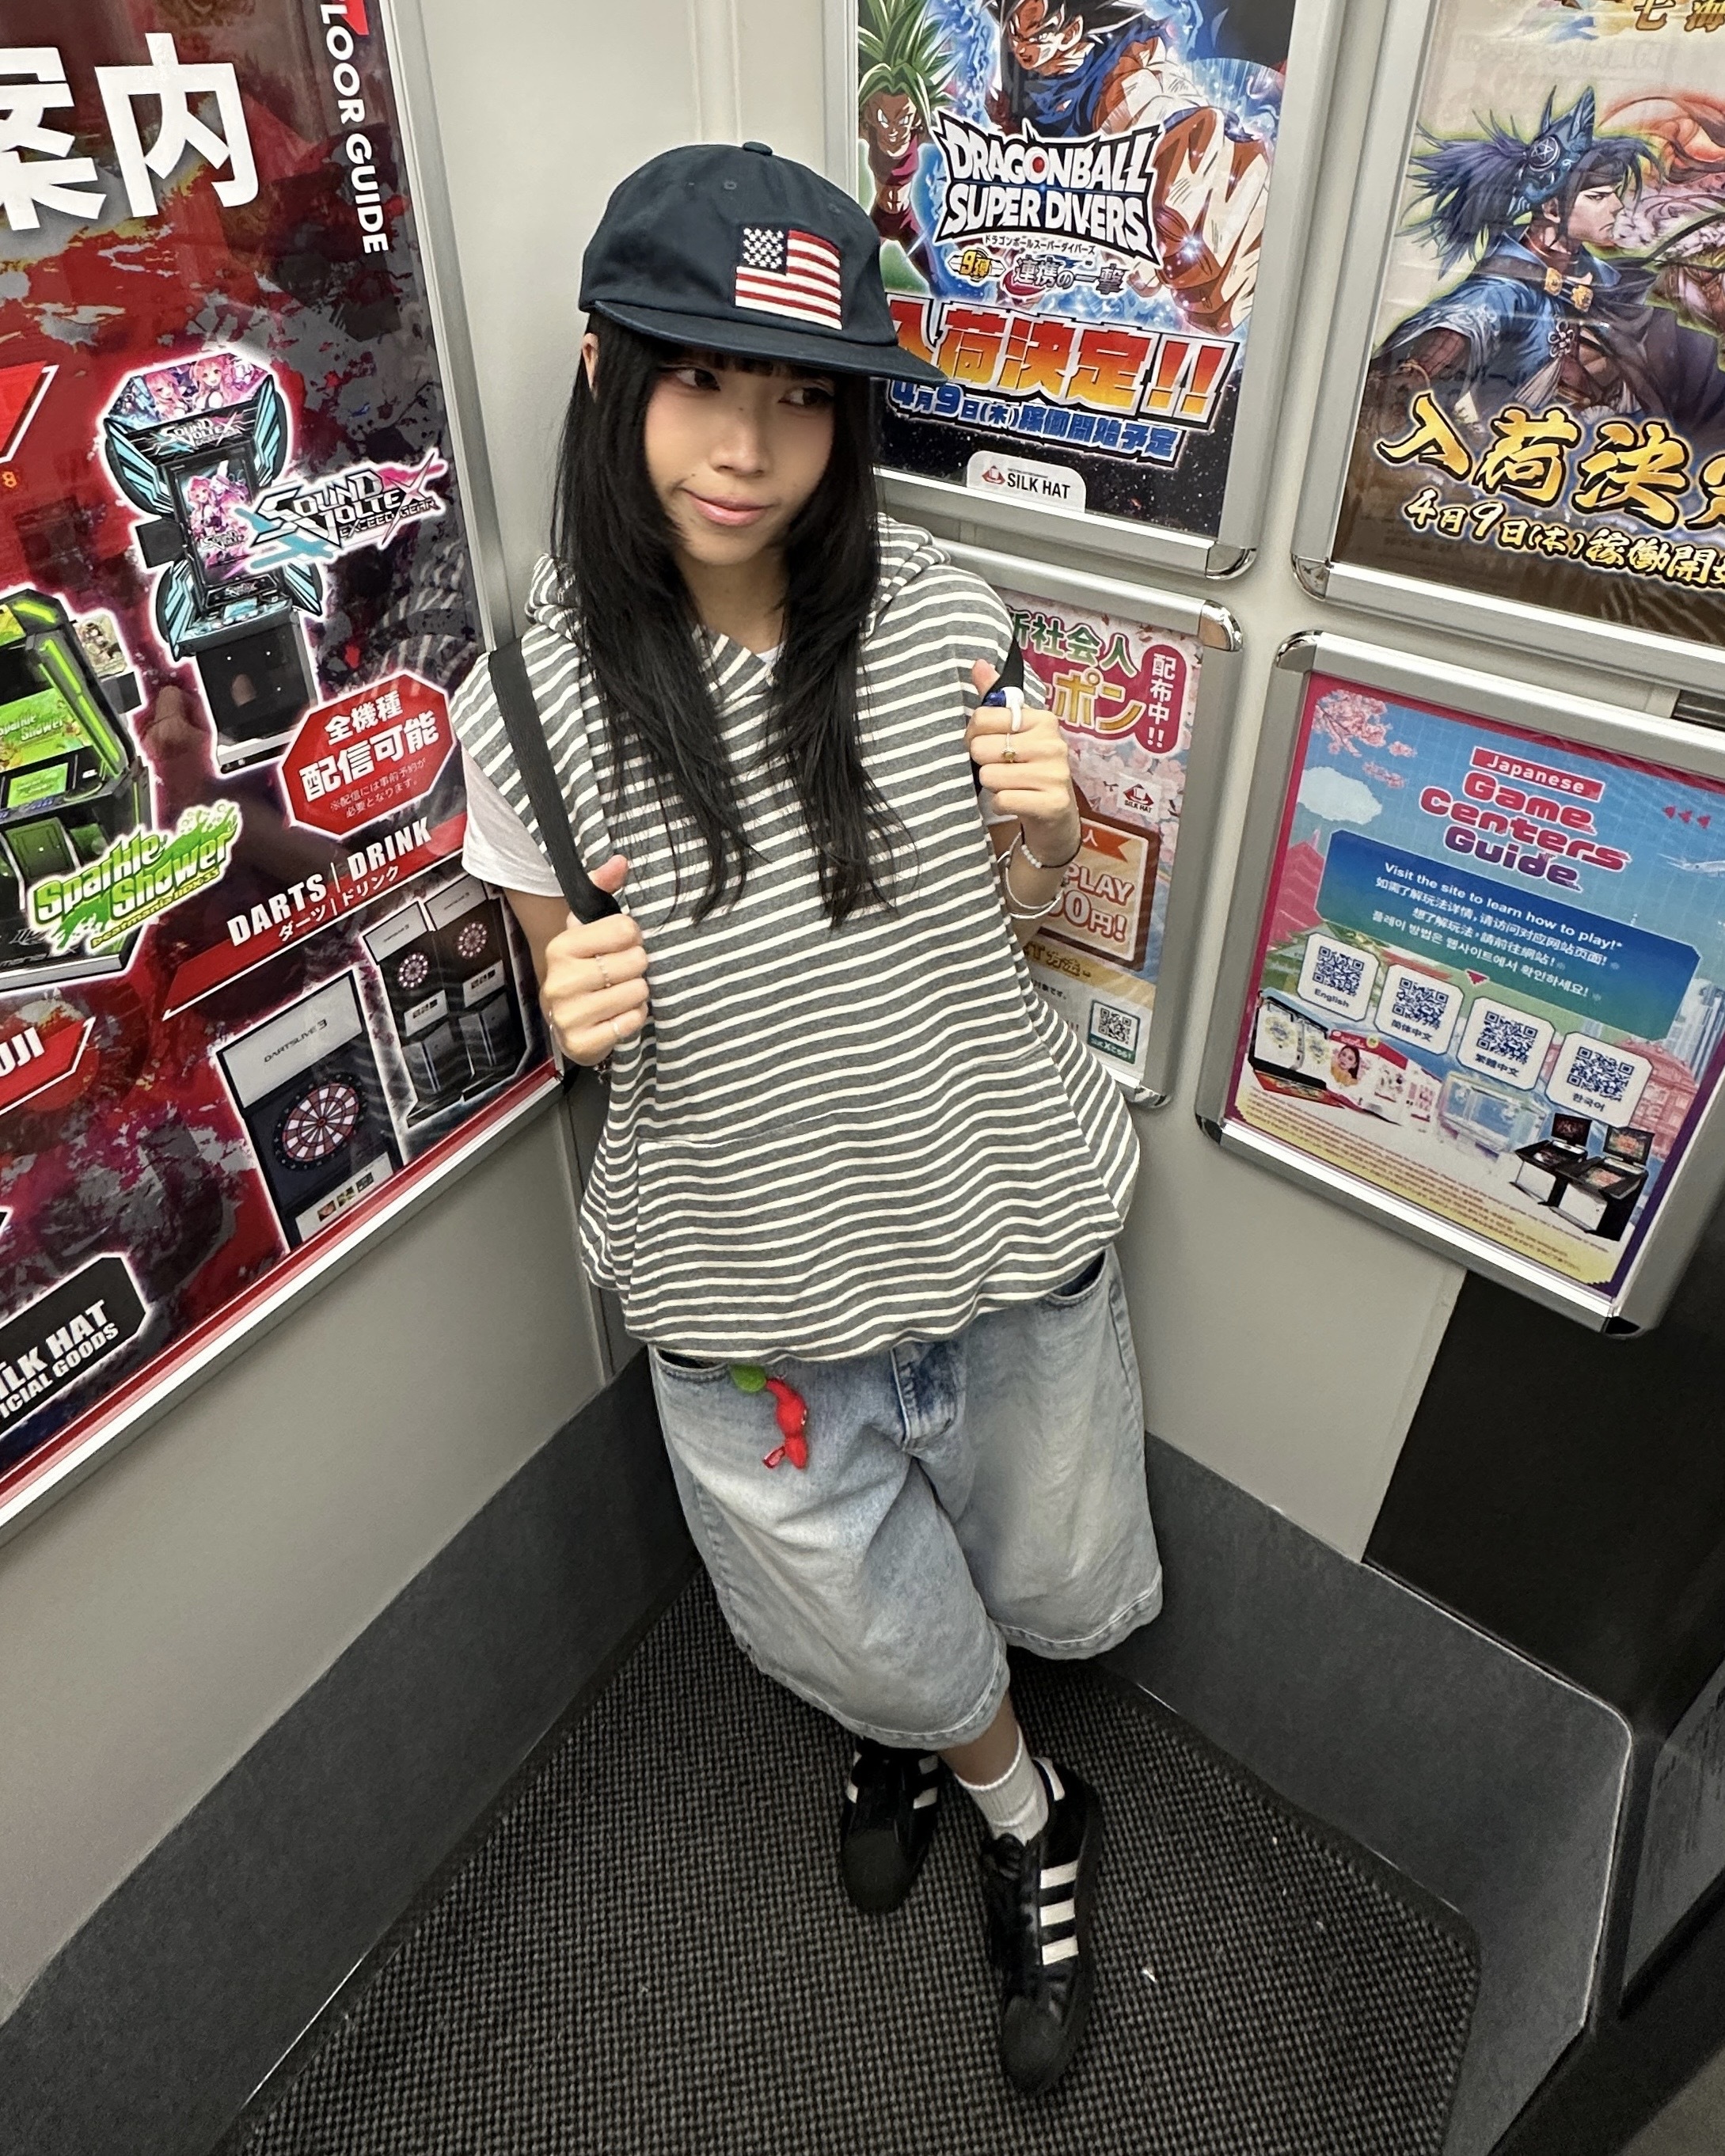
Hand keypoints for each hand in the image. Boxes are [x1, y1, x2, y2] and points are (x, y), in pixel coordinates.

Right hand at [540, 857, 649, 1066]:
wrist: (568, 1019)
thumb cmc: (584, 967)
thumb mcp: (589, 926)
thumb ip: (603, 889)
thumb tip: (621, 861)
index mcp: (562, 945)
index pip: (625, 929)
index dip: (633, 936)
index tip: (623, 944)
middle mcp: (560, 980)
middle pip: (635, 961)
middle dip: (638, 967)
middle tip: (624, 972)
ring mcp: (568, 1014)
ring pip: (636, 992)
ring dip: (638, 993)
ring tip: (622, 992)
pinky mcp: (580, 1042)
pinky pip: (631, 1023)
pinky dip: (634, 1018)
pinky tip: (620, 1015)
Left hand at [967, 658, 1079, 865]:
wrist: (1054, 818)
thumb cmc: (1029, 770)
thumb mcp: (1016, 733)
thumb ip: (996, 700)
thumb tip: (977, 664)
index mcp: (1042, 720)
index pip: (983, 717)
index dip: (973, 735)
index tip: (985, 744)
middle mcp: (1053, 743)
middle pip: (981, 747)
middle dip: (982, 763)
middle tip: (999, 769)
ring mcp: (1056, 774)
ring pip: (989, 775)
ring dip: (992, 786)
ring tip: (1010, 786)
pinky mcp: (1053, 803)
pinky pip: (1002, 800)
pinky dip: (1001, 805)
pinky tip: (1016, 802)